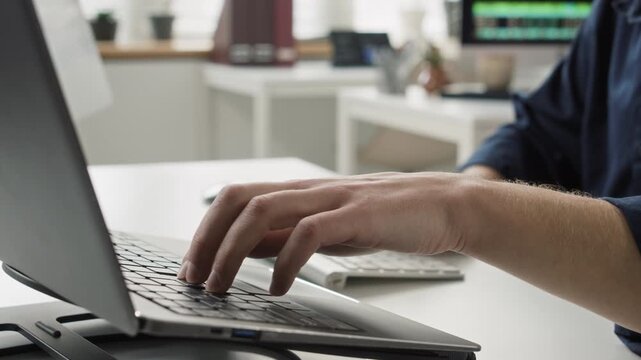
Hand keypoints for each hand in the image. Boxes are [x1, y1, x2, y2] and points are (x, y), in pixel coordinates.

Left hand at [178, 172, 472, 294]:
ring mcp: (332, 198)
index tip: (192, 266)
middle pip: (239, 198)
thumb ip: (288, 234)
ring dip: (233, 250)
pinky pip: (309, 233)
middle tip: (195, 277)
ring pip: (264, 210)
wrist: (444, 204)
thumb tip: (247, 250)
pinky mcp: (357, 213)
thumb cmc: (387, 217)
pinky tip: (279, 288)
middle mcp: (309, 189)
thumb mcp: (327, 227)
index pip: (237, 199)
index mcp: (300, 192)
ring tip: (222, 285)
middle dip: (208, 238)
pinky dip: (286, 262)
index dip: (207, 231)